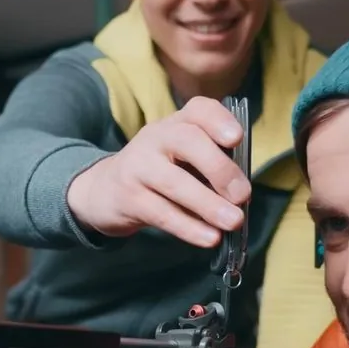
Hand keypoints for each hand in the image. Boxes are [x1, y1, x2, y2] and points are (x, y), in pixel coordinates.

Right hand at [66, 96, 250, 247]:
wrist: (105, 191)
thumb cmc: (160, 174)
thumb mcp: (183, 159)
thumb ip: (212, 166)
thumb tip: (242, 194)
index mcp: (177, 124)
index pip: (199, 110)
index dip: (219, 120)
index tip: (237, 138)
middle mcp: (155, 138)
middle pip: (188, 140)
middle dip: (219, 168)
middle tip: (242, 195)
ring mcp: (138, 167)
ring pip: (175, 182)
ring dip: (209, 204)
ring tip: (233, 221)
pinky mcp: (129, 199)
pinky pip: (163, 213)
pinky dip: (189, 227)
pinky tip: (210, 237)